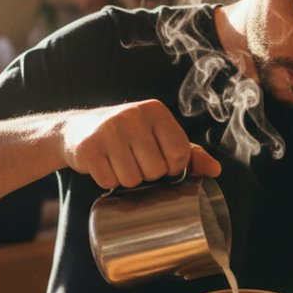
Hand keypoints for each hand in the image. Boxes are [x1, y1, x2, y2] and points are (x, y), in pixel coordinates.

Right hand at [58, 99, 220, 189]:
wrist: (76, 130)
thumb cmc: (126, 136)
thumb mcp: (157, 136)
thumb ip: (187, 151)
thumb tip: (216, 170)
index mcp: (155, 111)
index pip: (179, 154)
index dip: (172, 168)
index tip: (160, 162)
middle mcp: (132, 116)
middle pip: (156, 171)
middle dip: (147, 174)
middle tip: (134, 161)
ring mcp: (108, 131)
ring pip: (132, 180)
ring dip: (126, 180)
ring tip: (118, 163)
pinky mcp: (88, 148)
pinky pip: (108, 181)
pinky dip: (107, 181)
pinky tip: (103, 166)